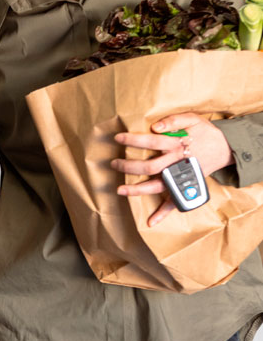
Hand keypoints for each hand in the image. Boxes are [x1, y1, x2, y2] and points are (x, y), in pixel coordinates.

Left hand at [111, 113, 233, 225]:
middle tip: (113, 163)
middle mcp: (177, 163)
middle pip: (150, 167)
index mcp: (177, 145)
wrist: (226, 148)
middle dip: (128, 166)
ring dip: (137, 190)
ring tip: (119, 189)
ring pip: (157, 186)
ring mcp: (181, 177)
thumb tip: (155, 126)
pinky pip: (174, 202)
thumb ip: (174, 120)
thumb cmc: (206, 132)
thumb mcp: (194, 119)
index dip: (133, 140)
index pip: (151, 142)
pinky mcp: (186, 186)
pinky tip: (151, 222)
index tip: (118, 139)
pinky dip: (163, 213)